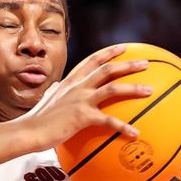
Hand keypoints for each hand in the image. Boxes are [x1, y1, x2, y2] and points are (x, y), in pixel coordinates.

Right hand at [19, 44, 152, 149]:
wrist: (30, 131)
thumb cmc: (38, 118)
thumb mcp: (47, 99)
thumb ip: (55, 91)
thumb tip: (56, 86)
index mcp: (71, 82)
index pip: (92, 61)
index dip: (109, 53)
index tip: (123, 48)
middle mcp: (78, 87)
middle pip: (107, 69)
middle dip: (128, 64)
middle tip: (146, 63)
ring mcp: (80, 100)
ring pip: (112, 88)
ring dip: (133, 88)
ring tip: (150, 90)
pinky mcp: (82, 117)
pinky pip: (109, 121)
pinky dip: (123, 127)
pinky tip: (136, 133)